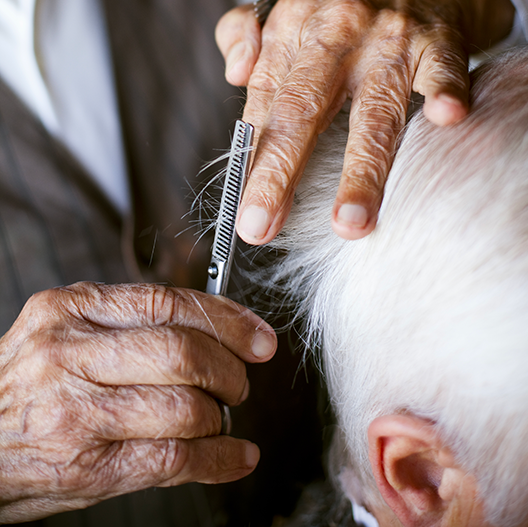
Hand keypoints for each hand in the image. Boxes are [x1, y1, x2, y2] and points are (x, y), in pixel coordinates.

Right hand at [0, 282, 276, 521]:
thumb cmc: (27, 387)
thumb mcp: (60, 332)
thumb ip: (123, 321)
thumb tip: (212, 323)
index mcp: (69, 309)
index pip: (167, 303)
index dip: (226, 318)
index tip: (257, 335)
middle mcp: (69, 354)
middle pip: (182, 352)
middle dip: (230, 370)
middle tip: (240, 382)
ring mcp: (76, 412)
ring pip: (185, 408)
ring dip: (221, 418)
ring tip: (221, 420)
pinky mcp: (86, 467)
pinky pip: (173, 459)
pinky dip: (219, 460)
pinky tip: (235, 456)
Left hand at [216, 0, 514, 241]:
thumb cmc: (349, 11)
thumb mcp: (289, 12)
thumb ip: (244, 34)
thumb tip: (234, 74)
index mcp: (291, 25)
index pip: (265, 103)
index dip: (250, 161)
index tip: (245, 214)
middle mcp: (336, 27)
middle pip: (303, 107)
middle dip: (280, 170)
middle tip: (261, 225)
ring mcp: (390, 34)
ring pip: (373, 108)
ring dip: (363, 168)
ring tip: (349, 221)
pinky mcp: (439, 39)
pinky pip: (444, 68)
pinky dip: (446, 90)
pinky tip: (446, 118)